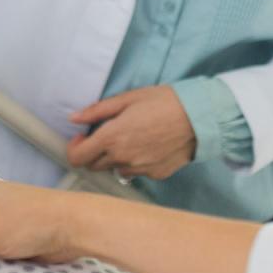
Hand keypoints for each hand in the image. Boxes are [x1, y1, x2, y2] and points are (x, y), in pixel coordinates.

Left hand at [65, 85, 194, 180]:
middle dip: (94, 151)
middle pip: (93, 165)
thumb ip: (97, 111)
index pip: (77, 158)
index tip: (82, 137)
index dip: (74, 148)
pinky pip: (135, 171)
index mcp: (112, 138)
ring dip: (115, 157)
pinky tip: (148, 145)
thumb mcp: (128, 98)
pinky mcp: (154, 174)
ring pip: (115, 168)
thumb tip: (74, 118)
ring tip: (132, 137)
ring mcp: (139, 169)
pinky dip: (135, 161)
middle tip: (107, 134)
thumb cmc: (164, 102)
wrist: (199, 117)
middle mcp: (122, 158)